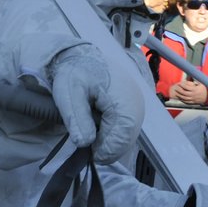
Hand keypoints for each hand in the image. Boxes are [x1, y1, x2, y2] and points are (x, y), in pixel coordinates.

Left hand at [44, 45, 142, 163]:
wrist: (84, 55)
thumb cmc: (76, 72)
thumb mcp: (69, 93)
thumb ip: (77, 118)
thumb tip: (84, 143)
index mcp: (123, 103)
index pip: (119, 141)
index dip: (103, 151)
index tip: (87, 151)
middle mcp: (137, 106)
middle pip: (126, 141)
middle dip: (107, 148)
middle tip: (87, 145)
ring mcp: (138, 106)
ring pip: (127, 136)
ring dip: (110, 141)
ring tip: (92, 134)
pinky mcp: (134, 106)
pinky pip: (127, 128)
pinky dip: (114, 133)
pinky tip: (99, 126)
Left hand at [170, 78, 207, 105]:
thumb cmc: (204, 89)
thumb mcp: (201, 83)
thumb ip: (196, 79)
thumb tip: (193, 73)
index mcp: (195, 89)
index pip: (186, 87)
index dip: (182, 85)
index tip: (179, 83)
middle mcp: (193, 95)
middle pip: (184, 93)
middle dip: (179, 90)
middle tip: (176, 87)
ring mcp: (193, 99)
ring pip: (184, 98)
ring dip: (179, 95)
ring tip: (176, 92)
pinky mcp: (192, 102)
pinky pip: (186, 101)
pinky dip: (181, 100)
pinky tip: (179, 97)